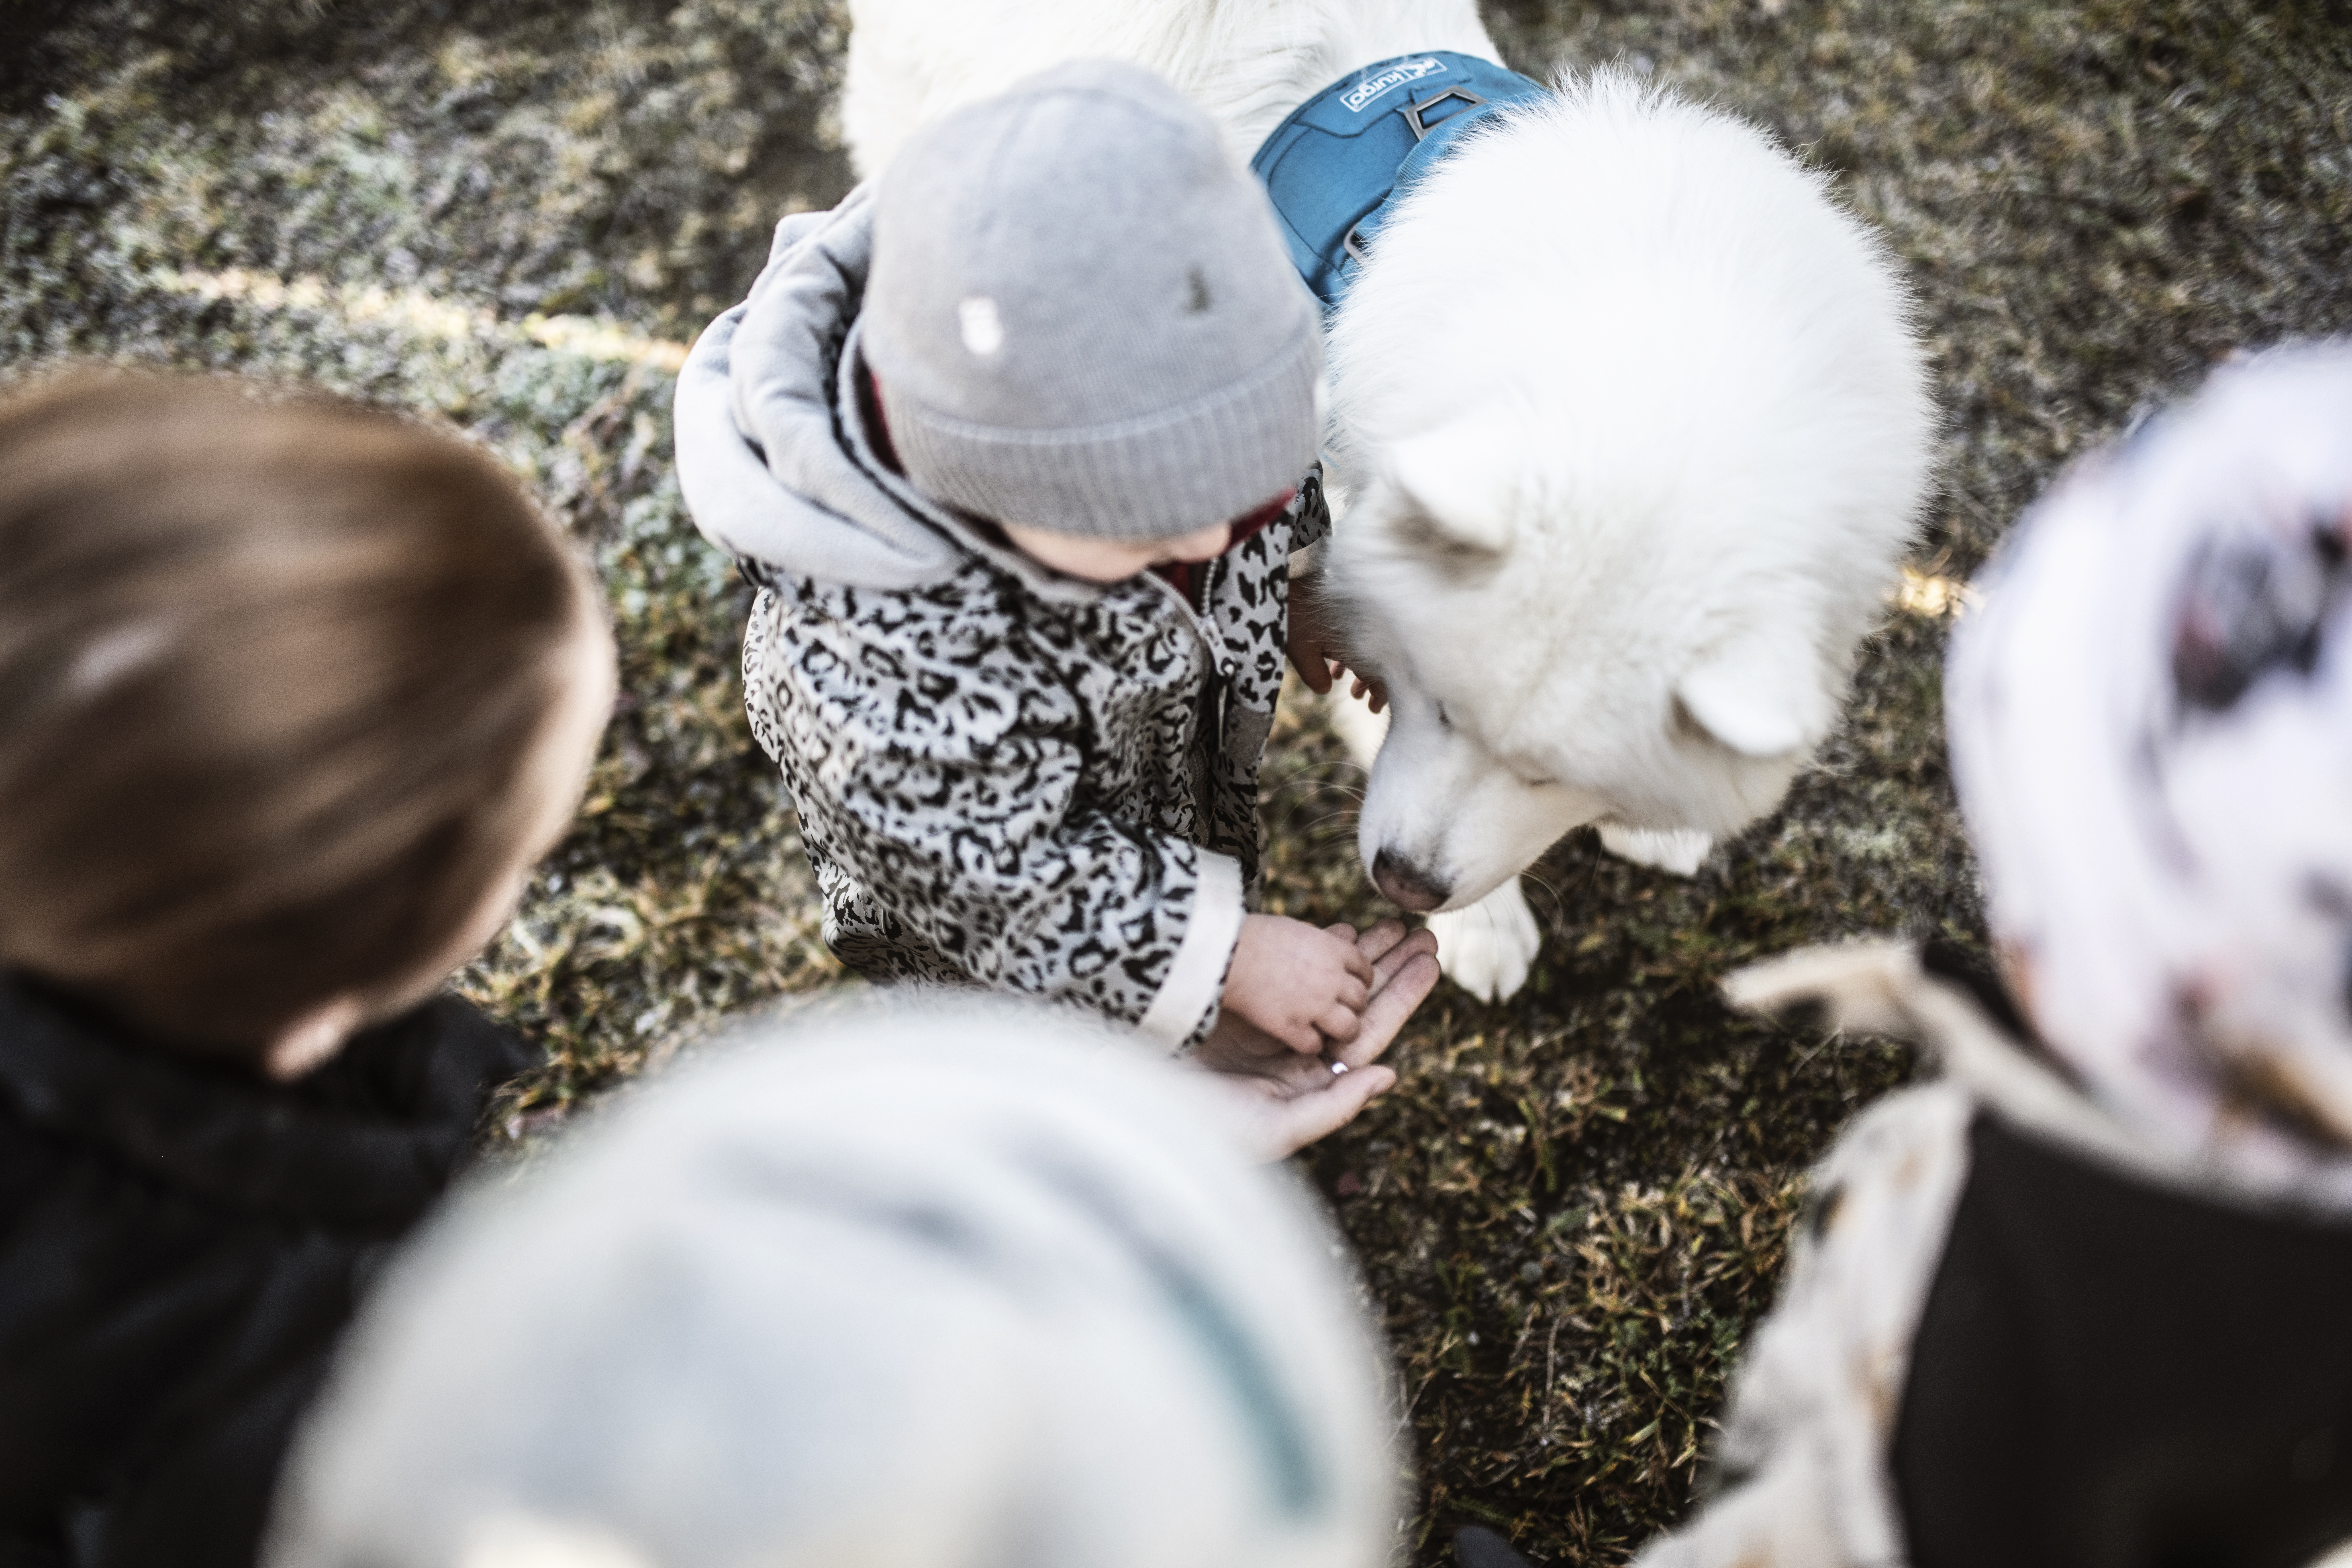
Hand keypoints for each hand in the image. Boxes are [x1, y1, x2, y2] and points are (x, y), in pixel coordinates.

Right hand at [1189, 920, 1440, 1159]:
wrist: (1140, 1109)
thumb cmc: (1204, 1131)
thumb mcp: (1276, 1129)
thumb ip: (1334, 1106)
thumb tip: (1389, 1075)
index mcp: (1310, 1083)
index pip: (1368, 1033)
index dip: (1401, 997)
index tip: (1430, 962)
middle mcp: (1296, 1055)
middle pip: (1356, 1003)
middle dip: (1388, 967)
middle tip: (1423, 931)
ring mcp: (1270, 1029)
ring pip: (1326, 984)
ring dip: (1357, 953)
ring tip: (1389, 922)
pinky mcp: (1244, 1008)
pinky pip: (1290, 974)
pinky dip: (1312, 950)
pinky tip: (1337, 929)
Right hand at [1221, 913, 1375, 1053]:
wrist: (1225, 952)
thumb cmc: (1254, 935)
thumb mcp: (1296, 927)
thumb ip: (1323, 939)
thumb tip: (1348, 936)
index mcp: (1333, 950)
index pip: (1364, 969)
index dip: (1361, 979)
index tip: (1354, 984)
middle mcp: (1331, 979)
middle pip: (1360, 999)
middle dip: (1354, 1005)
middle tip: (1341, 1007)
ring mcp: (1314, 1006)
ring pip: (1349, 1027)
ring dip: (1342, 1029)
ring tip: (1331, 1031)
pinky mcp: (1292, 1027)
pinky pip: (1315, 1045)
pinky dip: (1309, 1044)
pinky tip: (1300, 1038)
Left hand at [1288, 570, 1387, 711]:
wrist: (1289, 581)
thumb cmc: (1293, 617)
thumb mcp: (1301, 652)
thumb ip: (1315, 675)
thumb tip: (1326, 689)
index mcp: (1358, 642)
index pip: (1380, 673)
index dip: (1381, 693)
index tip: (1372, 708)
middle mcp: (1363, 631)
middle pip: (1379, 662)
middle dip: (1371, 684)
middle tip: (1362, 700)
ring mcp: (1358, 621)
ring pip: (1368, 651)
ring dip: (1360, 671)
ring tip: (1351, 690)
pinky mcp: (1349, 613)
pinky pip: (1358, 639)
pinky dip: (1350, 656)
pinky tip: (1336, 670)